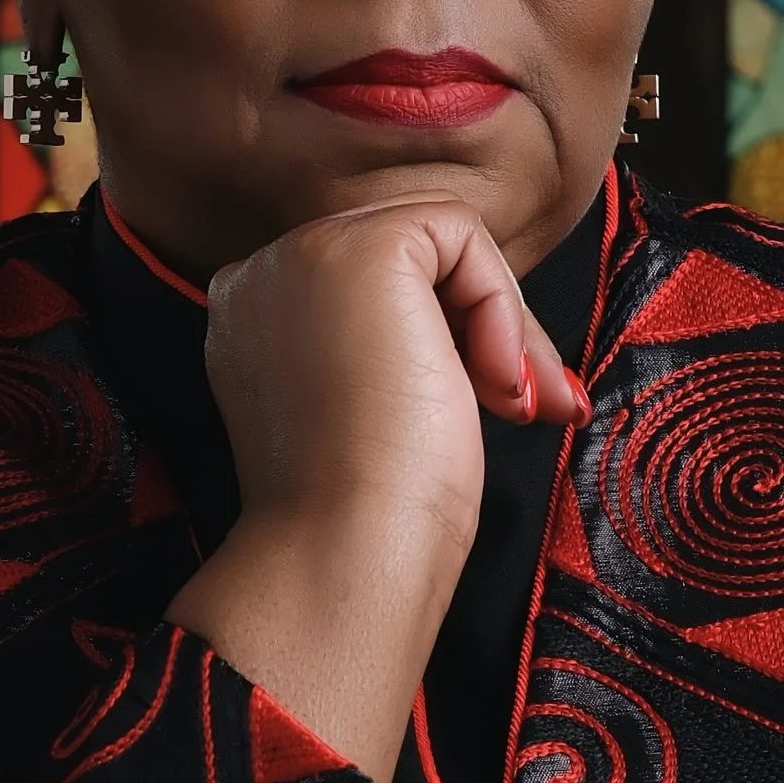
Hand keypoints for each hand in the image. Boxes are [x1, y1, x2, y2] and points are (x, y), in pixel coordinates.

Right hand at [168, 196, 589, 782]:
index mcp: (253, 318)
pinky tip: (495, 381)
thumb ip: (392, 351)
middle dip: (485, 327)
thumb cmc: (369, 510)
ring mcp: (305, 253)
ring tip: (518, 402)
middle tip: (530, 405)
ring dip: (498, 323)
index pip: (374, 288)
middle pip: (411, 259)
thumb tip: (488, 338)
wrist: (346, 547)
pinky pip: (461, 235)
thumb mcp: (374, 407)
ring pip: (440, 244)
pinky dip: (498, 304)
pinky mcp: (364, 248)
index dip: (449, 336)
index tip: (500, 407)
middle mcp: (263, 274)